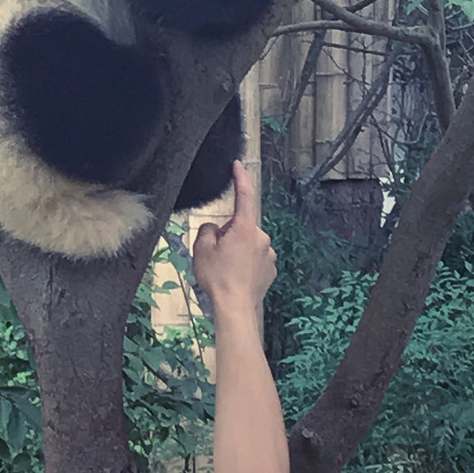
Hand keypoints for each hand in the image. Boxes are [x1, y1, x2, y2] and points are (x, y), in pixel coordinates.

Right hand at [192, 161, 275, 316]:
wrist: (236, 307)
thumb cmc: (218, 277)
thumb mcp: (201, 249)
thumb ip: (207, 230)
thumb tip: (216, 229)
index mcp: (244, 227)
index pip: (244, 195)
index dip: (241, 177)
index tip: (238, 164)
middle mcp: (261, 236)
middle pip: (241, 226)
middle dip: (229, 234)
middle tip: (217, 254)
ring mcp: (269, 253)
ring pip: (248, 244)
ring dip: (238, 250)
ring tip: (226, 269)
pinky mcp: (271, 268)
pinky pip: (256, 258)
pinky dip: (246, 263)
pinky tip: (237, 277)